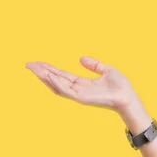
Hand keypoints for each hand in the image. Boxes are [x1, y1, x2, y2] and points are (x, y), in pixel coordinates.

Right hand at [25, 56, 139, 111]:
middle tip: (29, 64)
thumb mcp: (105, 70)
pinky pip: (65, 90)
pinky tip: (48, 75)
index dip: (49, 69)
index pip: (61, 75)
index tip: (38, 63)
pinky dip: (56, 83)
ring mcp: (78, 95)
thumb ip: (93, 65)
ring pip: (56, 85)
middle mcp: (77, 89)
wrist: (128, 96)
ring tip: (33, 68)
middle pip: (55, 80)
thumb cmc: (120, 86)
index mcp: (81, 83)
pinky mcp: (81, 98)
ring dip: (44, 77)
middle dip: (42, 72)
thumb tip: (80, 58)